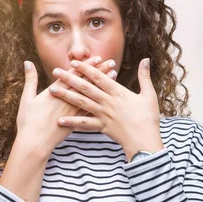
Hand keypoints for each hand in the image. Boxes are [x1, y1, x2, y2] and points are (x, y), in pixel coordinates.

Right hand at [15, 58, 113, 154]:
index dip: (86, 65)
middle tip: (110, 62)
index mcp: (55, 91)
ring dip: (103, 85)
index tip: (97, 58)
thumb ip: (30, 79)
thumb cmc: (28, 122)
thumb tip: (27, 62)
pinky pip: (92, 110)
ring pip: (92, 94)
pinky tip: (110, 97)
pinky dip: (101, 101)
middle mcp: (67, 100)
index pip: (74, 75)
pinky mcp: (77, 122)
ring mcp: (73, 111)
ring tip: (113, 76)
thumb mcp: (27, 98)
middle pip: (86, 82)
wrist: (35, 143)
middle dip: (99, 71)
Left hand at [49, 58, 163, 160]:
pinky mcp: (102, 127)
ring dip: (66, 95)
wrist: (145, 141)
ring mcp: (103, 115)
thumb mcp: (149, 95)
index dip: (87, 68)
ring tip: (52, 90)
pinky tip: (60, 120)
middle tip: (56, 71)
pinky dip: (72, 122)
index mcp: (119, 93)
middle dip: (70, 78)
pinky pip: (85, 124)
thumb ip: (145, 77)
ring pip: (81, 103)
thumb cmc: (149, 118)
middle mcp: (108, 102)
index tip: (75, 62)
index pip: (99, 77)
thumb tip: (146, 59)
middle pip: (86, 88)